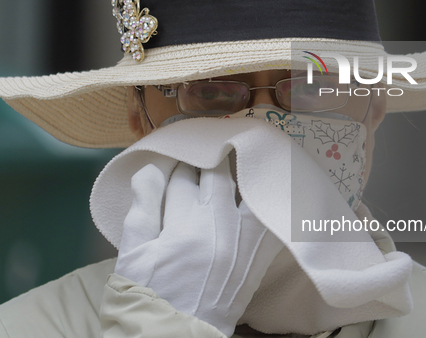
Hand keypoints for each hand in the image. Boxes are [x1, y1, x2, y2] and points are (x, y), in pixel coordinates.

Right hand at [114, 157, 283, 336]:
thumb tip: (151, 167)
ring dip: (243, 172)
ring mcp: (243, 242)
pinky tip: (267, 188)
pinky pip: (270, 220)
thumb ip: (142, 208)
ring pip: (249, 190)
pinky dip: (269, 202)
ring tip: (239, 156)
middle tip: (206, 152)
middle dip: (208, 161)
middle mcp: (218, 229)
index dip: (178, 164)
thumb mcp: (132, 255)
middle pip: (217, 178)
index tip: (178, 158)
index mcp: (183, 227)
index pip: (182, 178)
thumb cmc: (148, 296)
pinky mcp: (258, 257)